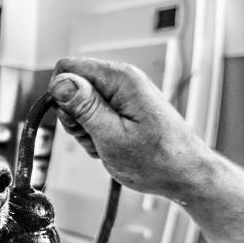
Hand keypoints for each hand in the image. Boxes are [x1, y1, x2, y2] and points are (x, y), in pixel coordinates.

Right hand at [48, 55, 243, 242]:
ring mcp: (123, 94)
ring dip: (85, 130)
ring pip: (80, 105)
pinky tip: (112, 146)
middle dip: (74, 117)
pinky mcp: (124, 107)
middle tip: (95, 139)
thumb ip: (84, 108)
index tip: (75, 122)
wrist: (185, 174)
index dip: (60, 96)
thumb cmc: (157, 160)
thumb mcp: (112, 137)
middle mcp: (121, 80)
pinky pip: (94, 116)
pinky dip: (96, 134)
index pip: (67, 68)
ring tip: (107, 146)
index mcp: (120, 79)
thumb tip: (59, 82)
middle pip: (72, 87)